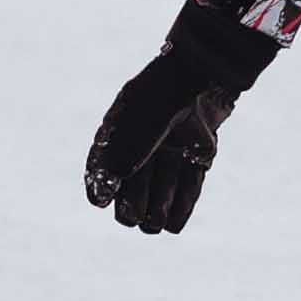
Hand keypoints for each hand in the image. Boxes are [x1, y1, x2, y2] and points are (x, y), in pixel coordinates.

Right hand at [85, 0, 281, 234]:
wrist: (200, 77)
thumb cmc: (160, 100)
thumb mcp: (136, 130)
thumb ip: (122, 160)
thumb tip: (101, 197)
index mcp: (121, 134)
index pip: (102, 169)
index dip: (99, 188)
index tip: (100, 201)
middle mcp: (144, 147)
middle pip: (133, 189)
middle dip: (131, 207)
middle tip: (133, 216)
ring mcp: (171, 155)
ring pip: (161, 195)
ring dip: (156, 210)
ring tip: (156, 219)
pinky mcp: (196, 160)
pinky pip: (188, 191)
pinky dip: (181, 209)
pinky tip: (173, 223)